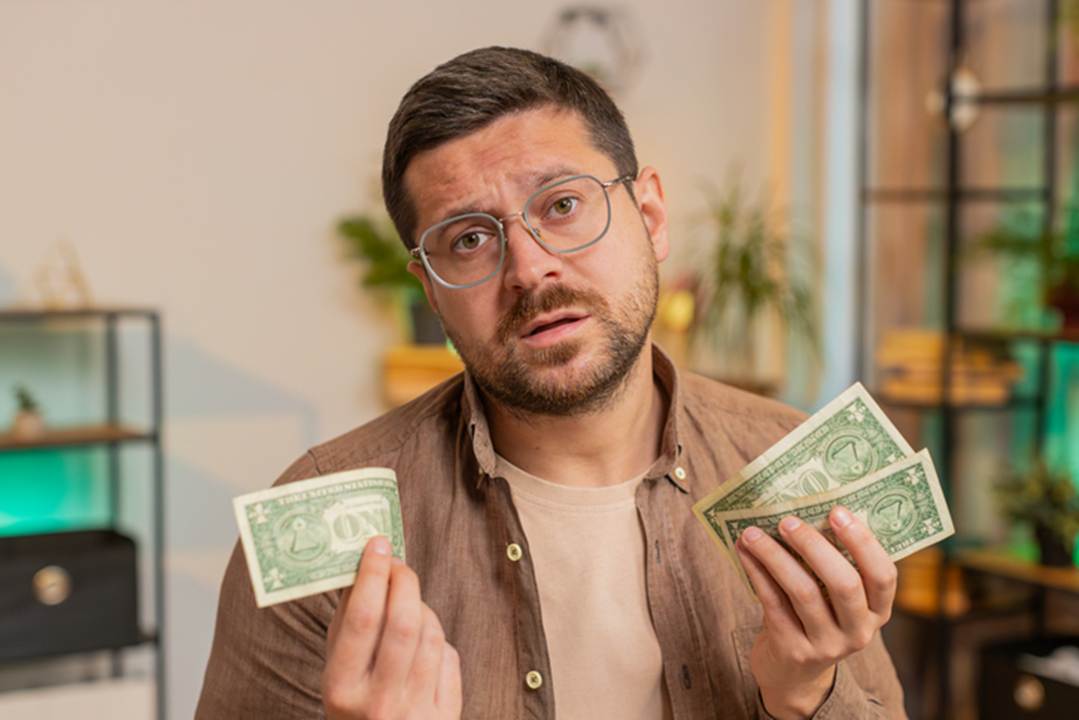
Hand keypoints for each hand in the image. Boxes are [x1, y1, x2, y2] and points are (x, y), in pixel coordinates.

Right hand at [322, 536, 461, 719]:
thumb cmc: (356, 703)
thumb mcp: (338, 670)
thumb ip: (347, 622)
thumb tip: (365, 565)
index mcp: (343, 690)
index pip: (363, 620)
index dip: (372, 575)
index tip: (377, 544)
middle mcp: (380, 704)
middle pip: (404, 623)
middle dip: (405, 582)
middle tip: (398, 564)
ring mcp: (416, 713)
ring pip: (432, 636)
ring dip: (422, 610)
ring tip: (407, 608)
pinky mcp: (446, 717)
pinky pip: (450, 658)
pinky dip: (437, 642)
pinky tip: (422, 645)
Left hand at [734, 506, 896, 719]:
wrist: (793, 674)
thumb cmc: (816, 618)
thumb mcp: (834, 599)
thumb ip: (830, 564)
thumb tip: (800, 509)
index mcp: (877, 611)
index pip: (884, 575)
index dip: (863, 541)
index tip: (838, 510)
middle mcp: (858, 631)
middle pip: (844, 583)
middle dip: (814, 546)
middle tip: (788, 520)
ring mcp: (827, 644)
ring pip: (803, 592)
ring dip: (774, 556)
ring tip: (752, 532)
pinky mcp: (794, 650)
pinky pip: (773, 603)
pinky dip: (756, 572)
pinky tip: (744, 552)